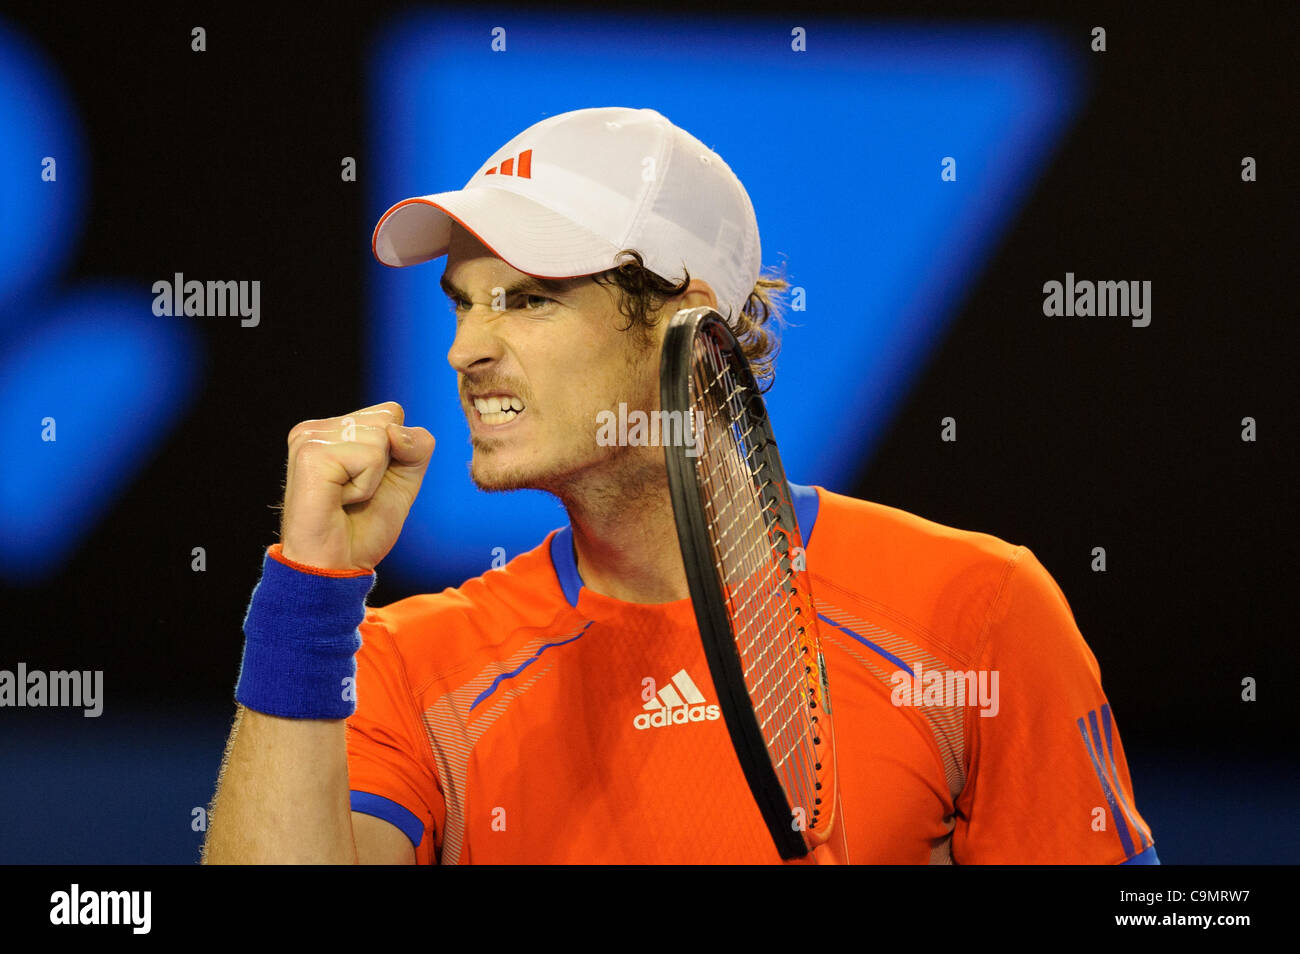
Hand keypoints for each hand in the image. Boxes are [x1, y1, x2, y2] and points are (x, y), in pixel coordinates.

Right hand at [279, 401, 434, 570]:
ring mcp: (310, 439)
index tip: (366, 483)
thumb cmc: (363, 527)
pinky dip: (365, 486)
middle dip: (385, 464)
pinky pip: (370, 457)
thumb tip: (394, 431)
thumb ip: (416, 446)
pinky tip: (339, 501)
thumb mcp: (404, 479)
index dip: (397, 453)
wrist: (336, 567)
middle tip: (355, 494)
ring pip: (382, 436)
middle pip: (389, 418)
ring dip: (373, 478)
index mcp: (333, 429)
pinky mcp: (311, 455)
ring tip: (345, 498)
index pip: (391, 412)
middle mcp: (317, 429)